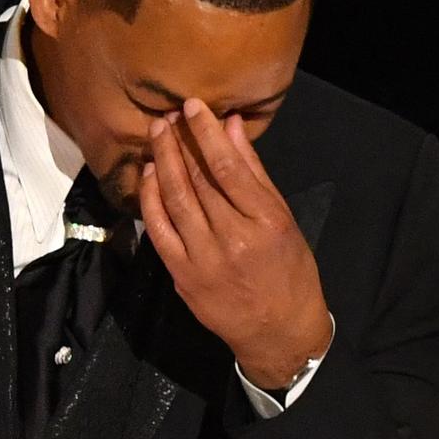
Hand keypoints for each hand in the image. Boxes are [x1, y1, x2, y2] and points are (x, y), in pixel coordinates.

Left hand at [140, 98, 333, 388]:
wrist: (278, 331)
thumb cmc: (289, 271)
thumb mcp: (283, 219)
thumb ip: (255, 172)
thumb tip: (233, 126)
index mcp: (265, 222)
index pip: (228, 168)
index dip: (206, 134)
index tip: (193, 107)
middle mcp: (233, 240)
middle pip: (198, 180)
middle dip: (179, 142)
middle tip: (166, 115)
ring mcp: (203, 259)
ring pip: (176, 200)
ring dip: (162, 163)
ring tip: (156, 135)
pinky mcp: (182, 274)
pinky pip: (159, 229)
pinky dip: (151, 199)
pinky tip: (150, 174)